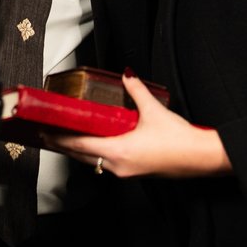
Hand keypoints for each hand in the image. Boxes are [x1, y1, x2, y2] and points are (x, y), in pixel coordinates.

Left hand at [47, 72, 231, 178]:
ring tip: (69, 138)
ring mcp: (127, 172)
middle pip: (83, 157)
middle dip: (65, 145)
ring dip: (81, 151)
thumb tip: (127, 74)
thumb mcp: (154, 110)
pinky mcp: (136, 172)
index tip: (45, 133)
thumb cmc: (180, 140)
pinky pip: (108, 163)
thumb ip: (136, 90)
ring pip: (95, 162)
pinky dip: (97, 153)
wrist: (201, 158)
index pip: (80, 146)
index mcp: (119, 152)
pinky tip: (98, 143)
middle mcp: (119, 166)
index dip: (60, 139)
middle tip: (49, 134)